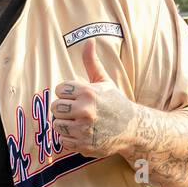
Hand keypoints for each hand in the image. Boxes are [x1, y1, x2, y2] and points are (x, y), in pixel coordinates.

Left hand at [51, 38, 135, 158]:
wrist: (133, 129)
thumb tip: (89, 41)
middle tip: (76, 111)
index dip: (67, 93)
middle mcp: (85, 111)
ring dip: (65, 124)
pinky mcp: (83, 145)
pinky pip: (63, 140)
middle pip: (55, 108)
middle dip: (63, 109)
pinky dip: (70, 138)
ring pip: (57, 125)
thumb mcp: (104, 81)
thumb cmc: (115, 102)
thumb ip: (92, 62)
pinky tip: (82, 133)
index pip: (59, 90)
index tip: (77, 97)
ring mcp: (84, 130)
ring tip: (79, 122)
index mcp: (88, 92)